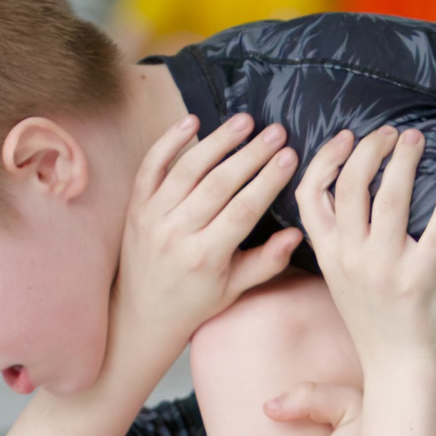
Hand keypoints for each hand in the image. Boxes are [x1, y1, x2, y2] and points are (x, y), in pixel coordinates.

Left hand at [108, 112, 301, 372]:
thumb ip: (267, 262)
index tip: (289, 157)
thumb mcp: (234, 289)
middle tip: (277, 132)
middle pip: (218, 184)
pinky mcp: (136, 207)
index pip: (242, 210)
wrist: (142, 314)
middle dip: (251, 154)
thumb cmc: (194, 303)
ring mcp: (152, 217)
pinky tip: (192, 122)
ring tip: (245, 121)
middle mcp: (176, 234)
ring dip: (218, 141)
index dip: (267, 181)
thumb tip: (298, 233)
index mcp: (204, 257)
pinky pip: (151, 167)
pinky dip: (169, 142)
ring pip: (188, 169)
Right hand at [294, 125, 435, 370]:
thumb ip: (340, 240)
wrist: (400, 370)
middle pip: (351, 184)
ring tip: (417, 139)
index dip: (326, 158)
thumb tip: (347, 194)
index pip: (311, 194)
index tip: (347, 137)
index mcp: (329, 255)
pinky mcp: (419, 278)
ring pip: (390, 197)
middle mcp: (351, 258)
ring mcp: (384, 268)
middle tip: (391, 133)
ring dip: (404, 159)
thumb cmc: (377, 322)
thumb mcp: (343, 278)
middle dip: (371, 148)